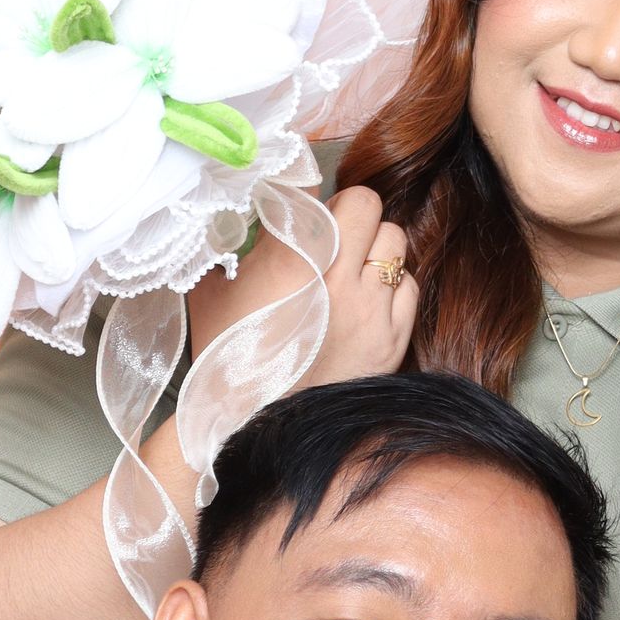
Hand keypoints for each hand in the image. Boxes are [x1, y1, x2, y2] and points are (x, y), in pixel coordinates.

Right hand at [186, 184, 417, 382]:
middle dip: (347, 211)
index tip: (294, 207)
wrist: (258, 429)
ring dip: (373, 246)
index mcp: (291, 257)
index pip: (309, 190)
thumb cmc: (227, 359)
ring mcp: (371, 308)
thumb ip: (227, 249)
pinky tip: (365, 302)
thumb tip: (232, 219)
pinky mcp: (393, 338)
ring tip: (350, 269)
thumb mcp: (210, 295)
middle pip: (366, 202)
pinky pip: (409, 285)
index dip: (301, 194)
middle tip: (331, 233)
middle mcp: (338, 275)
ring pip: (394, 240)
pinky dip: (391, 286)